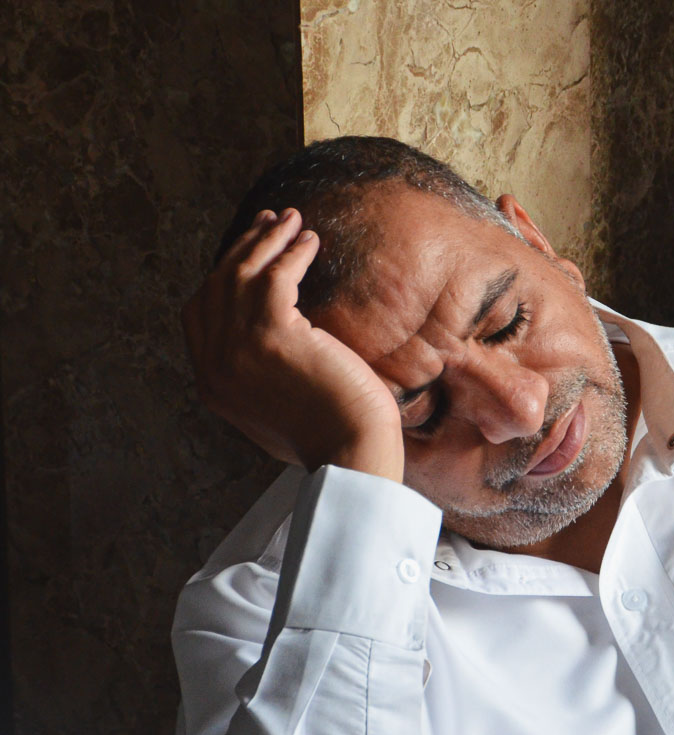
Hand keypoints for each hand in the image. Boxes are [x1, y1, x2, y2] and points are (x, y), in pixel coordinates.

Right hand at [183, 208, 404, 481]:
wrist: (351, 453)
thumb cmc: (332, 437)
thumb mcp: (276, 411)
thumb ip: (258, 380)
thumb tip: (270, 354)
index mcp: (213, 385)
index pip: (199, 316)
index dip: (220, 278)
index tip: (246, 255)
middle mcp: (215, 366)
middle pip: (216, 287)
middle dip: (242, 249)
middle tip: (267, 223)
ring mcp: (237, 349)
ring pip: (241, 275)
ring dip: (267, 240)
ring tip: (291, 219)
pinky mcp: (271, 335)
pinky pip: (273, 276)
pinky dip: (291, 252)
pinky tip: (309, 241)